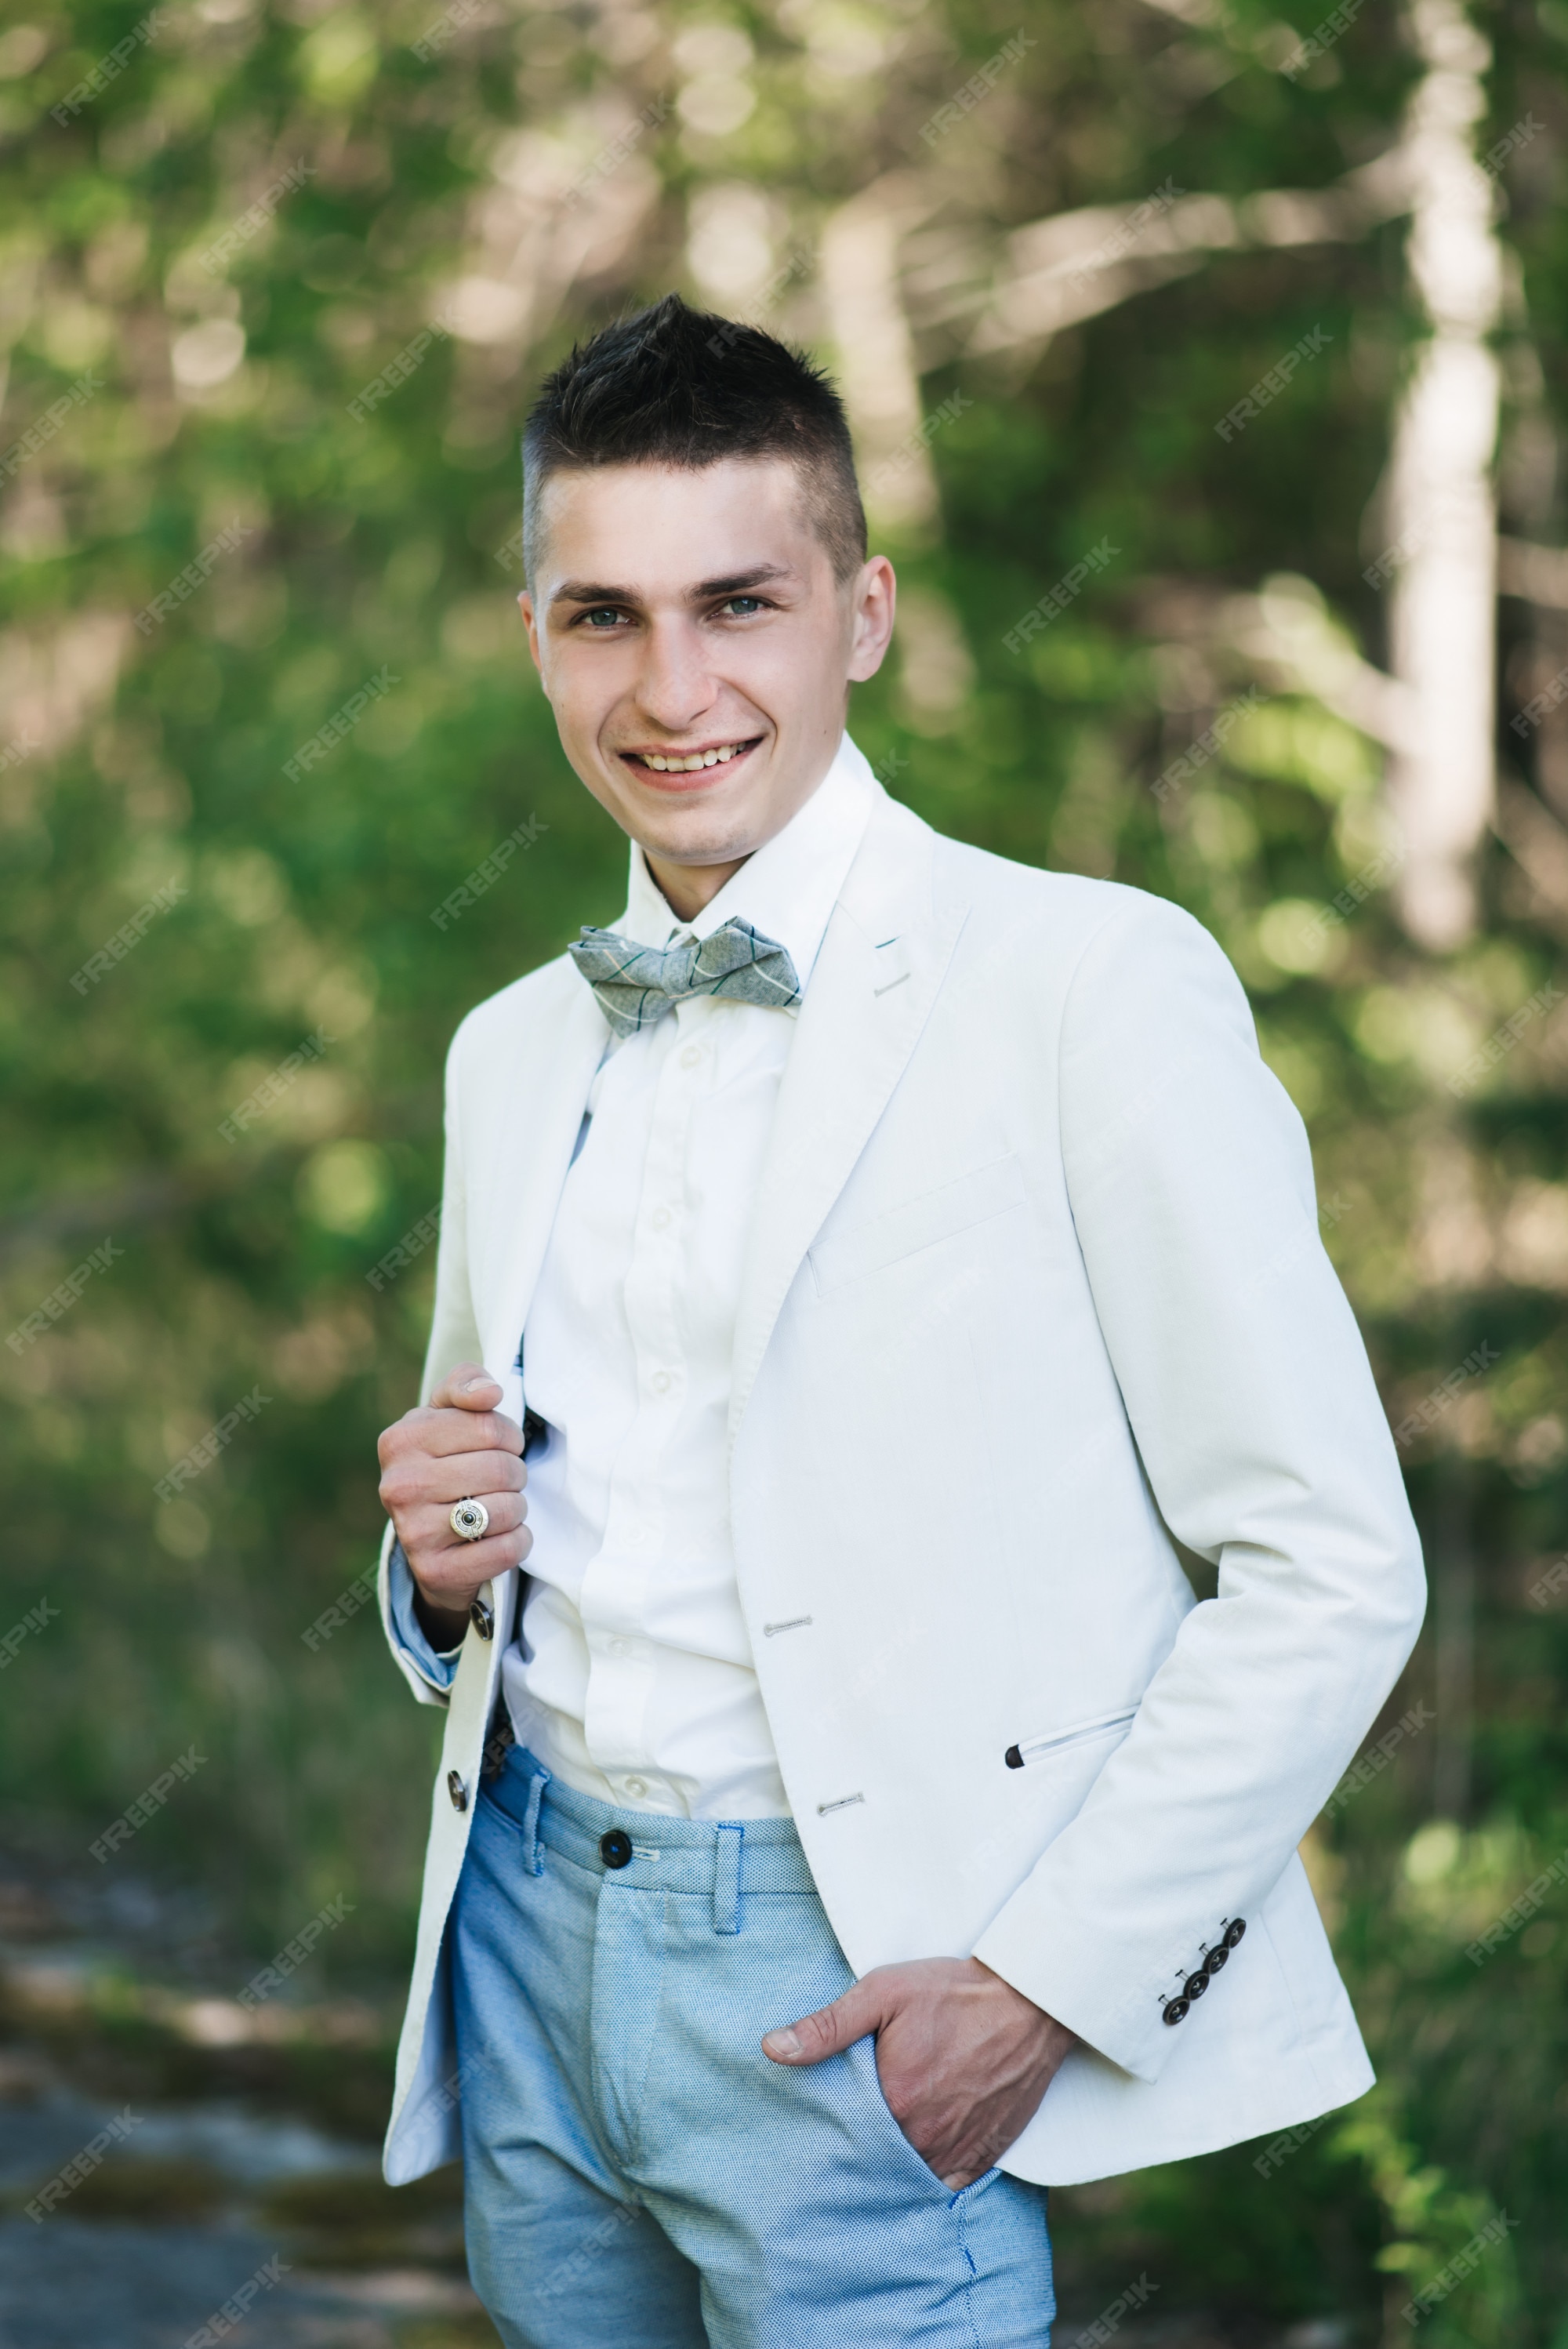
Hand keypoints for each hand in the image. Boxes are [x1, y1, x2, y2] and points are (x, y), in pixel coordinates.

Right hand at [377, 1363, 529, 1643]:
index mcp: (400, 1439)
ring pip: (506, 1509)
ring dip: (517, 1508)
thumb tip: (490, 1392)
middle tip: (503, 1481)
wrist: (428, 1540)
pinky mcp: (436, 1571)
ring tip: (499, 1507)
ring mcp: (413, 1532)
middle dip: (515, 1474)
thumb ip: (466, 1384)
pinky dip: (518, 1541)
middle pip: (501, 1468)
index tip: (500, 1446)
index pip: (490, 1426)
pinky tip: (499, 1537)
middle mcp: (399, 1486)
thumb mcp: (447, 1414)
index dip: (509, 1436)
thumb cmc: (445, 1462)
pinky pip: (507, 1548)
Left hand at [762, 1956, 1074, 2188]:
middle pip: (872, 2162)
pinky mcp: (983, 2156)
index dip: (825, 2134)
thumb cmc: (952, 1992)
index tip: (811, 2131)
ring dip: (886, 2172)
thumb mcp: (884, 1992)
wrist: (1028, 2001)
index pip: (842, 2136)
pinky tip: (907, 2170)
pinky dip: (924, 2181)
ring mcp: (956, 2151)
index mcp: (895, 2099)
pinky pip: (944, 2187)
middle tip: (833, 2151)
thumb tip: (772, 2049)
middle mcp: (924, 2136)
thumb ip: (828, 2026)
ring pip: (906, 2179)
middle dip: (853, 2158)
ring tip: (864, 2161)